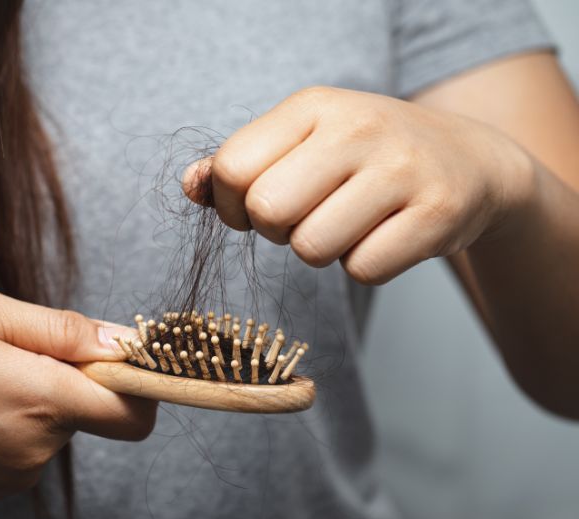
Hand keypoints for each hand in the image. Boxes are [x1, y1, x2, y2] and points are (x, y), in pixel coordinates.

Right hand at [0, 288, 154, 497]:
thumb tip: (123, 340)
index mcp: (38, 398)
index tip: (118, 355)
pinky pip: (36, 445)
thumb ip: (61, 328)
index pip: (133, 410)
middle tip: (18, 351)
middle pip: (96, 410)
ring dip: (42, 397)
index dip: (141, 380)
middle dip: (75, 377)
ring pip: (63, 425)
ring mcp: (17, 473)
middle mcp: (36, 446)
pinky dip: (21, 422)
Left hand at [183, 87, 534, 283]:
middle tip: (306, 218)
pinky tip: (385, 235)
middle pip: (267, 211)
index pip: (232, 168)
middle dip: (276, 230)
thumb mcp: (304, 142)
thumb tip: (190, 186)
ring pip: (312, 249)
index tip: (257, 208)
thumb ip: (240, 163)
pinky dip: (366, 265)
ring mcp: (402, 168)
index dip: (232, 205)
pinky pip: (363, 270)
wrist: (470, 162)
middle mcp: (357, 127)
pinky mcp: (437, 212)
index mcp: (313, 106)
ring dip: (321, 251)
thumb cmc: (367, 157)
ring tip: (349, 223)